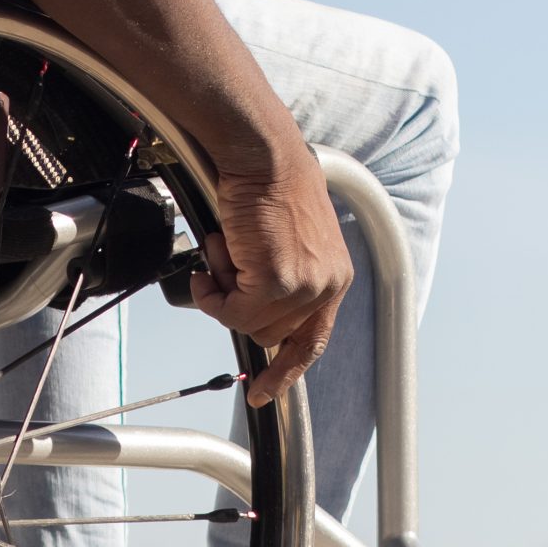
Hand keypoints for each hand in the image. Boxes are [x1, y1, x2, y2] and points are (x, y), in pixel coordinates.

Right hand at [190, 149, 352, 407]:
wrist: (263, 155)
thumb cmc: (268, 184)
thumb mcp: (285, 239)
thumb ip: (278, 277)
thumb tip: (245, 305)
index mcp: (334, 276)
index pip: (313, 339)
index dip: (286, 369)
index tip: (264, 391)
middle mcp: (328, 285)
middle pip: (270, 334)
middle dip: (239, 306)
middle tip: (224, 263)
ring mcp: (305, 287)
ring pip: (248, 326)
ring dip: (224, 292)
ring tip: (224, 248)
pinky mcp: (279, 282)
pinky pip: (232, 313)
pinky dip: (213, 292)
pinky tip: (215, 254)